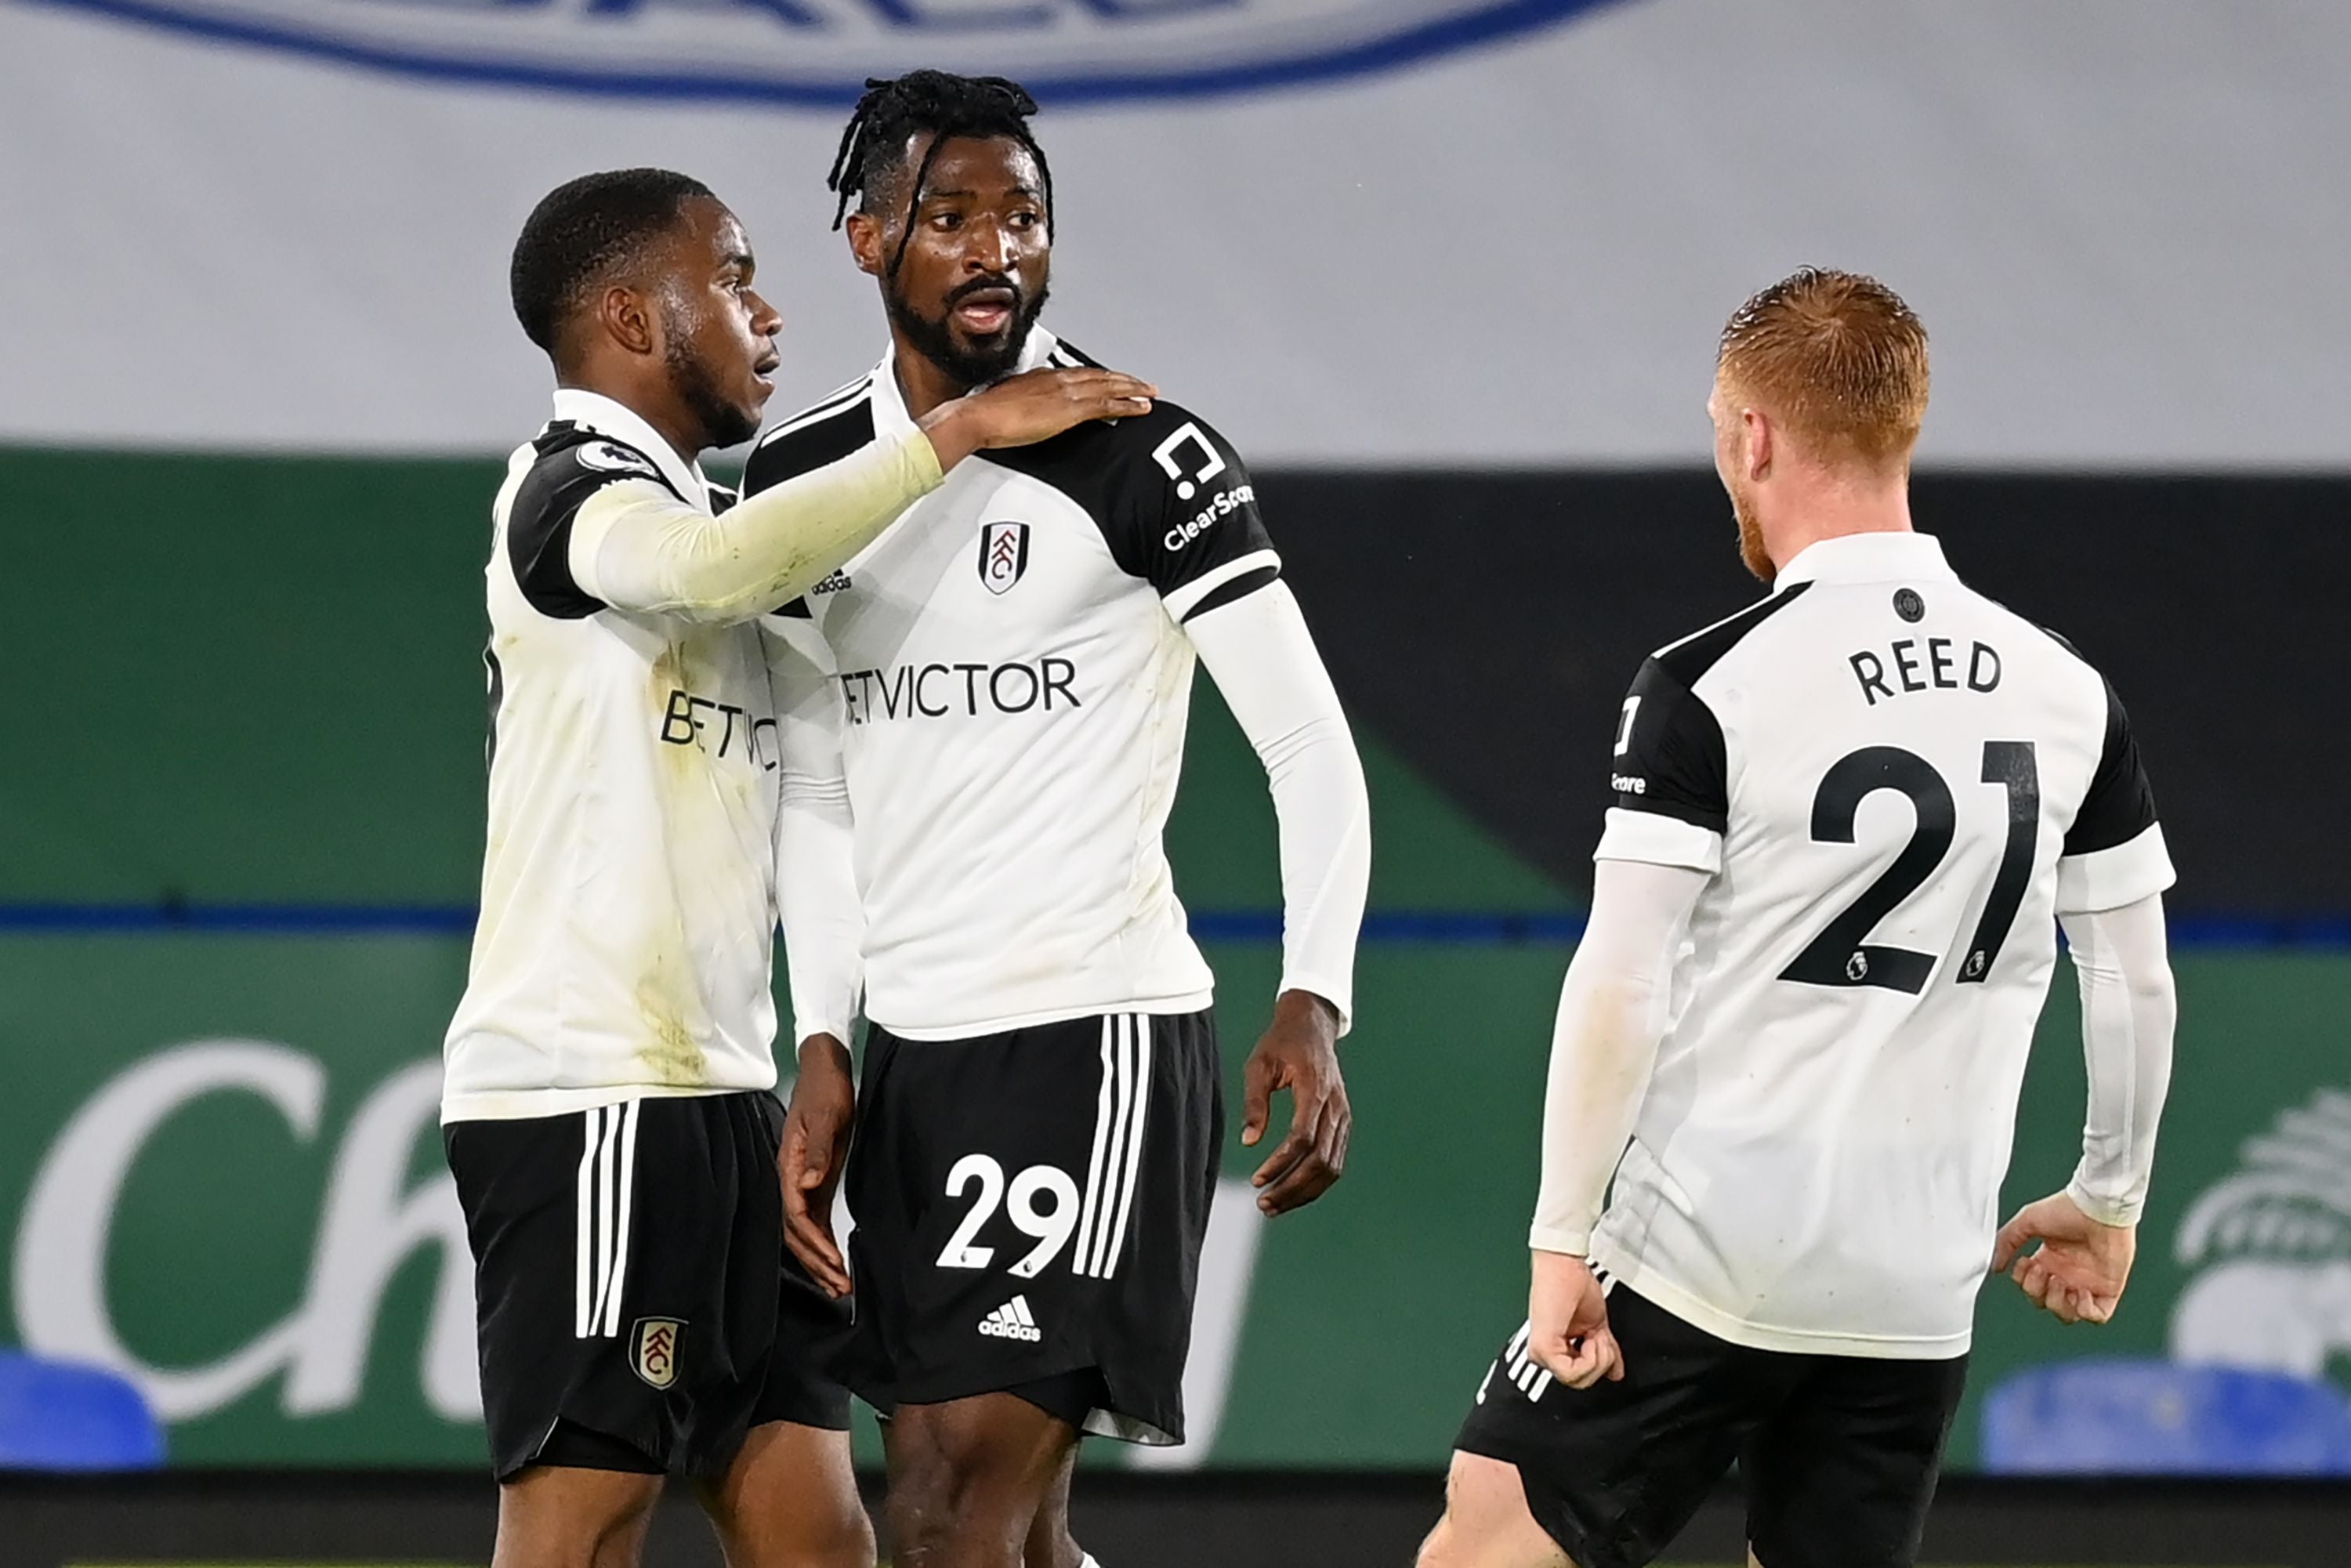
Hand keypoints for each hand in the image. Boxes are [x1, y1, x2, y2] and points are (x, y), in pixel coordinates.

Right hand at [780, 1033, 856, 1298]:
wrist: (825, 1067)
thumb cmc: (825, 1087)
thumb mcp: (827, 1115)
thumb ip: (818, 1150)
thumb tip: (807, 1183)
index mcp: (789, 1164)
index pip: (797, 1214)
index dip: (814, 1242)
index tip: (834, 1261)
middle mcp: (791, 1177)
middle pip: (797, 1232)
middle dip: (816, 1262)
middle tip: (840, 1287)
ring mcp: (801, 1180)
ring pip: (804, 1231)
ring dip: (819, 1258)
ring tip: (839, 1285)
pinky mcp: (814, 1179)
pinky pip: (814, 1219)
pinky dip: (824, 1242)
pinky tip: (836, 1259)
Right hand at [919, 367, 1155, 468]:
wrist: (978, 417)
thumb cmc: (984, 414)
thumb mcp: (1007, 404)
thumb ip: (1022, 404)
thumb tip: (1025, 412)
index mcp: (1041, 377)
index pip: (1079, 374)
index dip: (1100, 377)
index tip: (1114, 380)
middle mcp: (1057, 380)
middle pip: (1099, 376)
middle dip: (1123, 379)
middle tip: (1143, 383)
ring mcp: (1065, 393)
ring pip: (1109, 387)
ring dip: (1132, 389)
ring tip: (1150, 393)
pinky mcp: (1070, 410)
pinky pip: (1107, 405)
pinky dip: (1127, 405)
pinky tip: (1141, 408)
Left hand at [1239, 990, 1350, 1215]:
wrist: (1313, 1026)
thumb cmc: (1281, 1044)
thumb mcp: (1259, 1065)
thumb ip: (1255, 1103)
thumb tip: (1249, 1141)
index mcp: (1315, 1090)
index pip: (1303, 1138)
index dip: (1280, 1163)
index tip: (1257, 1179)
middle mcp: (1336, 1107)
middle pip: (1321, 1161)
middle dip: (1292, 1188)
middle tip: (1263, 1204)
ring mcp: (1343, 1117)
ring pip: (1332, 1167)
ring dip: (1304, 1192)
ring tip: (1274, 1205)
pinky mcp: (1343, 1124)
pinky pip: (1335, 1161)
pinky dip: (1316, 1182)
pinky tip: (1292, 1191)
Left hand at [1527, 1251, 1621, 1387]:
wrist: (1565, 1265)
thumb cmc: (1574, 1284)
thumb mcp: (1597, 1325)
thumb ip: (1605, 1352)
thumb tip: (1615, 1373)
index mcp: (1555, 1349)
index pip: (1580, 1378)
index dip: (1601, 1362)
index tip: (1603, 1339)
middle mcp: (1544, 1354)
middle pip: (1580, 1383)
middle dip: (1601, 1360)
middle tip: (1598, 1335)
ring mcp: (1541, 1353)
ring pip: (1578, 1380)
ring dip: (1598, 1356)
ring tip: (1593, 1332)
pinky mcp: (1543, 1348)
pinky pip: (1573, 1372)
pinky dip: (1591, 1357)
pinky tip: (1588, 1336)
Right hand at [1991, 1189, 2135, 1324]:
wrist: (2098, 1208)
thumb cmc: (2067, 1208)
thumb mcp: (2027, 1221)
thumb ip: (2006, 1242)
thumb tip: (1995, 1265)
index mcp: (2049, 1261)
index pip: (2031, 1287)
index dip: (2025, 1282)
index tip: (2026, 1263)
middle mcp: (2067, 1274)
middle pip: (2045, 1303)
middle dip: (2038, 1291)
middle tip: (2042, 1271)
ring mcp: (2088, 1283)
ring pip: (2068, 1314)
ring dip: (2058, 1303)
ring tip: (2059, 1281)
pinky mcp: (2109, 1289)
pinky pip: (2098, 1316)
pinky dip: (2085, 1311)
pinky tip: (2080, 1291)